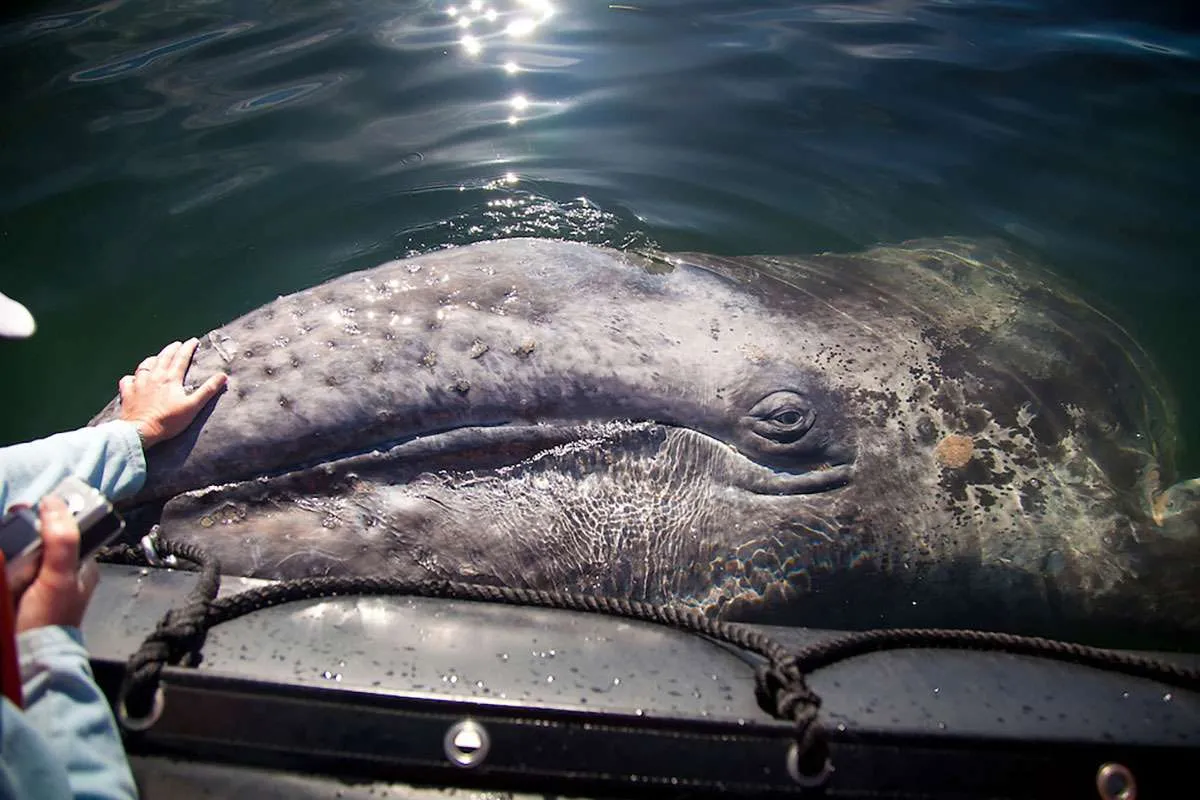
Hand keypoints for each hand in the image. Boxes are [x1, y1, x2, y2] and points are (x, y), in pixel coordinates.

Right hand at [13, 496, 98, 632]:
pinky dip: (5, 567)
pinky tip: (5, 572)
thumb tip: (54, 504)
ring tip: (11, 568)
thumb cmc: (51, 622)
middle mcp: (59, 570)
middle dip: (22, 534)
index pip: (64, 528)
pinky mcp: (16, 590)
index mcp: (78, 565)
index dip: (46, 516)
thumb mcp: (60, 577)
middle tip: (12, 530)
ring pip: (19, 552)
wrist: (28, 657)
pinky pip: (8, 568)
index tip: (28, 509)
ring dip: (11, 550)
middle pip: (37, 539)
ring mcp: (36, 581)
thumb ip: (62, 541)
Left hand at [118, 338, 226, 447]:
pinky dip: (132, 376)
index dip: (188, 348)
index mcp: (171, 378)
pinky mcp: (127, 392)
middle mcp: (155, 376)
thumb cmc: (168, 420)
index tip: (194, 341)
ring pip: (146, 364)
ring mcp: (139, 383)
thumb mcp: (193, 406)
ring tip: (157, 357)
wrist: (141, 431)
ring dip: (153, 359)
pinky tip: (134, 378)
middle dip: (172, 349)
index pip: (181, 358)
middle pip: (164, 357)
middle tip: (178, 344)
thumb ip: (207, 390)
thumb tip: (222, 375)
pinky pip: (128, 379)